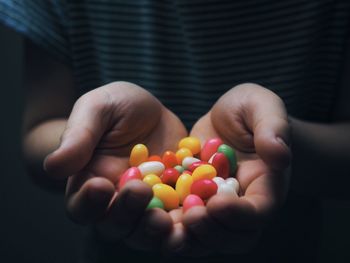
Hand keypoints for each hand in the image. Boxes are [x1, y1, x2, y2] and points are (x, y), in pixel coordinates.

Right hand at [44, 81, 187, 250]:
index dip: (89, 202)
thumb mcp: (98, 109)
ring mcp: (150, 205)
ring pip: (148, 230)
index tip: (101, 184)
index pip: (82, 205)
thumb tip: (54, 165)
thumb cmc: (118, 106)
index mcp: (91, 182)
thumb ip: (79, 135)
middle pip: (117, 224)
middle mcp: (118, 201)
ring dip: (157, 229)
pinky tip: (199, 211)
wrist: (152, 111)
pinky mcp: (177, 201)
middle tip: (140, 192)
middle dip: (127, 214)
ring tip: (169, 218)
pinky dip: (188, 220)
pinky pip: (182, 218)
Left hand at [164, 83, 290, 256]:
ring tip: (165, 220)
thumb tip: (281, 155)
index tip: (218, 203)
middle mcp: (240, 205)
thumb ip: (273, 128)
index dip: (239, 214)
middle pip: (232, 236)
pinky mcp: (192, 202)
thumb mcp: (262, 107)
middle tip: (190, 215)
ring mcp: (214, 207)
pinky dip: (166, 223)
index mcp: (264, 186)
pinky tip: (148, 212)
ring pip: (205, 237)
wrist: (226, 120)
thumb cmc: (250, 110)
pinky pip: (181, 221)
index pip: (257, 212)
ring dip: (186, 236)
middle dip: (211, 231)